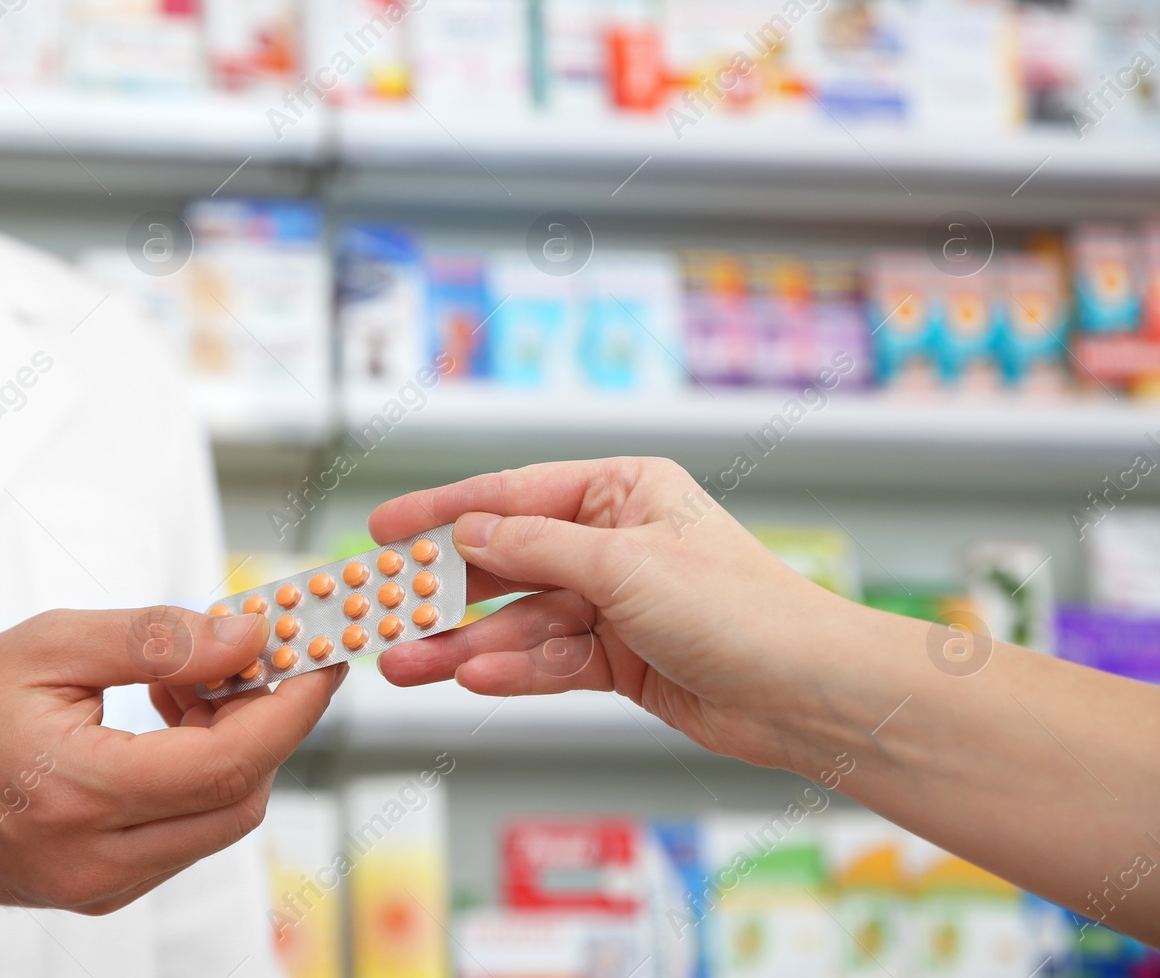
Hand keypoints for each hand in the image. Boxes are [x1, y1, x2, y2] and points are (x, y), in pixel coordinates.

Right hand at [0, 607, 342, 911]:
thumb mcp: (48, 646)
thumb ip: (156, 640)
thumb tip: (248, 637)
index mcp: (79, 791)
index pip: (229, 763)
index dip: (291, 707)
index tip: (320, 656)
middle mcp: (97, 858)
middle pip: (239, 798)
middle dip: (266, 722)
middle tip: (248, 658)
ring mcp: (101, 885)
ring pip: (219, 820)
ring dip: (231, 747)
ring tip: (185, 686)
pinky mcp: (102, 890)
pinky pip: (185, 835)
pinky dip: (198, 777)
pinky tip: (164, 726)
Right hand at [370, 458, 891, 773]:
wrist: (806, 694)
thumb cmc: (739, 607)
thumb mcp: (624, 563)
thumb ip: (535, 545)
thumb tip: (467, 528)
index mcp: (622, 491)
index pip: (511, 495)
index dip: (441, 511)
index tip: (383, 529)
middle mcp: (614, 542)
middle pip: (507, 563)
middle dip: (445, 592)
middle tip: (380, 610)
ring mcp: (615, 604)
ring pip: (519, 622)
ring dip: (464, 645)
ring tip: (404, 665)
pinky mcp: (619, 661)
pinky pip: (548, 662)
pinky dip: (512, 672)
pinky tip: (470, 680)